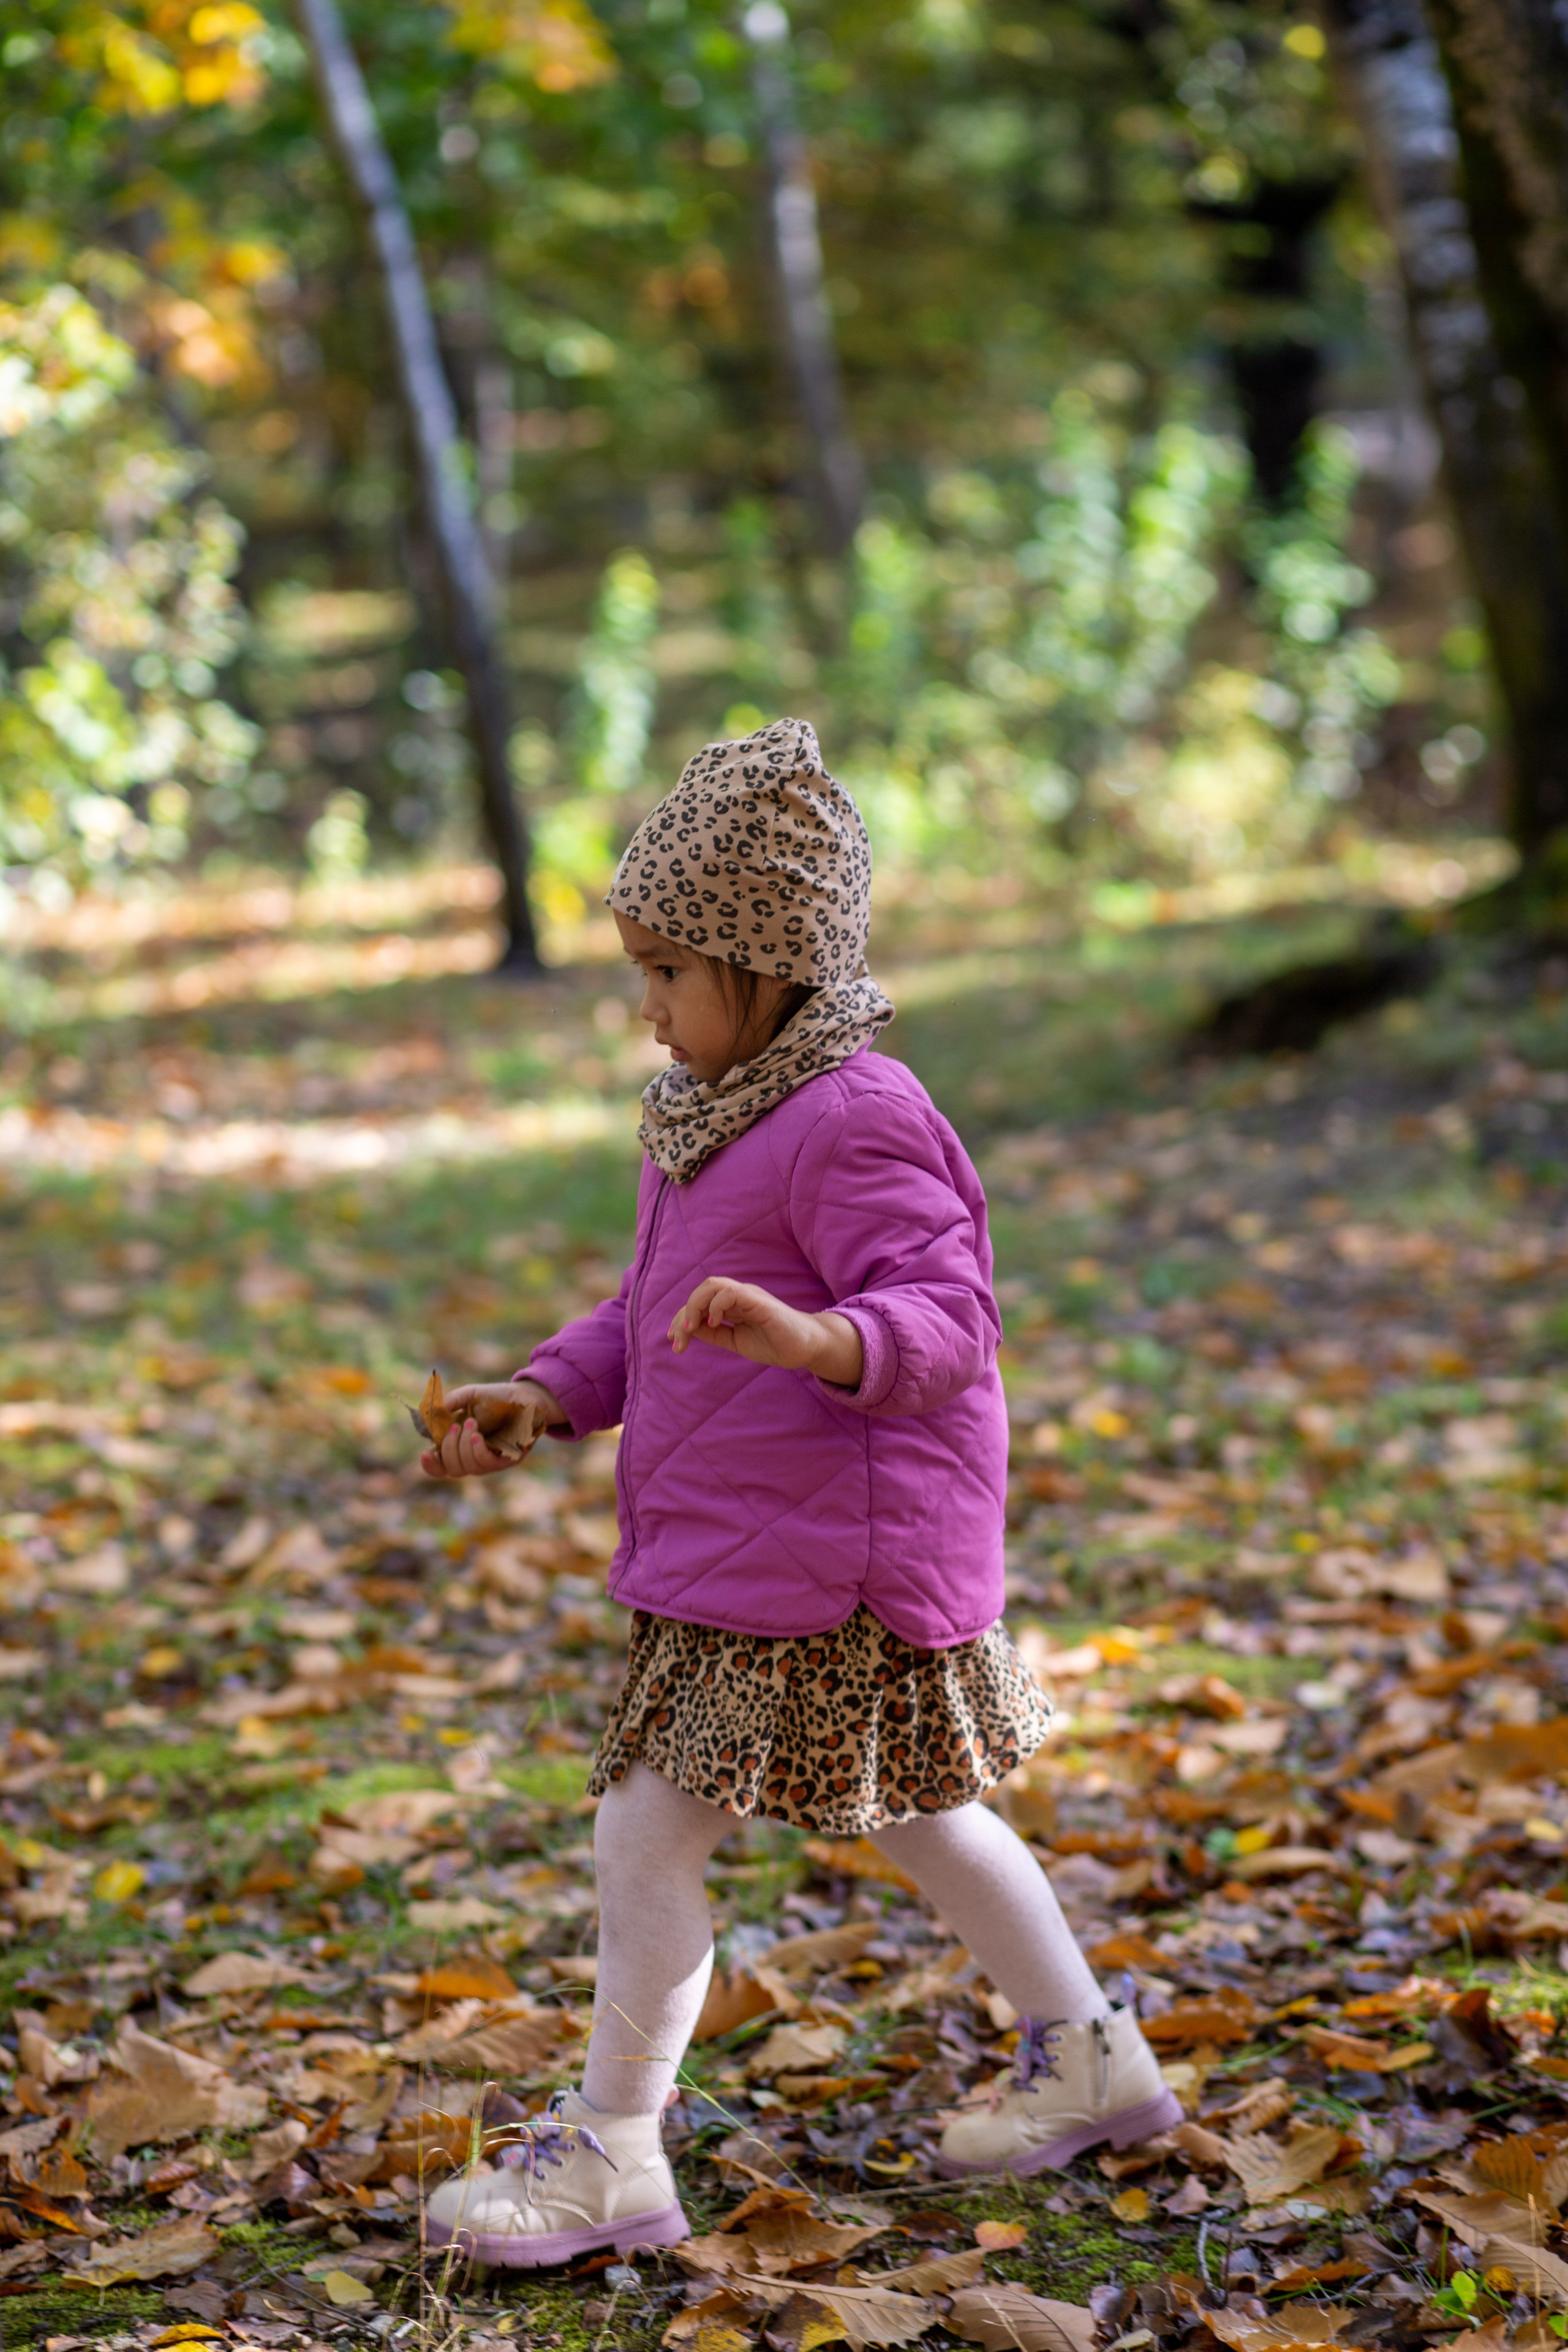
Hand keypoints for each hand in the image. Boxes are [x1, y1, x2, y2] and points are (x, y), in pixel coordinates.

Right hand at [420, 1378, 563, 1479]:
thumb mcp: (471, 1395)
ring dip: (464, 1445)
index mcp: (459, 1446)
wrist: (526, 1397)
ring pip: (467, 1468)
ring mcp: (489, 1461)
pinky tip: (478, 1436)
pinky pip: (486, 1464)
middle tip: (456, 1425)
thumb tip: (433, 1412)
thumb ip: (452, 1401)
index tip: (426, 1452)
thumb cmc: (497, 1398)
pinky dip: (477, 1450)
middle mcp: (473, 1458)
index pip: (440, 1467)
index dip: (430, 1465)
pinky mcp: (506, 1461)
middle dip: (449, 1448)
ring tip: (471, 1422)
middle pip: (451, 1469)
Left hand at [669, 1278, 863, 1386]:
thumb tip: (687, 1329)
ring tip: (690, 1327)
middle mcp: (739, 1296)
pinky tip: (714, 1323)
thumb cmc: (774, 1343)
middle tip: (678, 1337)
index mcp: (732, 1305)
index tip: (674, 1342)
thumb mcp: (735, 1341)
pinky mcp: (760, 1302)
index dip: (681, 1318)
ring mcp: (750, 1296)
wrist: (806, 1348)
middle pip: (703, 1289)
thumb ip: (714, 1334)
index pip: (700, 1302)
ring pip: (714, 1285)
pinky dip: (717, 1305)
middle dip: (684, 1312)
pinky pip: (733, 1292)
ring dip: (695, 1305)